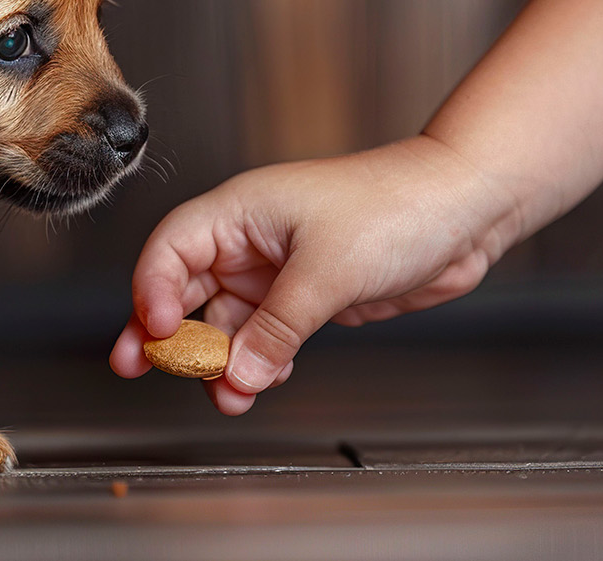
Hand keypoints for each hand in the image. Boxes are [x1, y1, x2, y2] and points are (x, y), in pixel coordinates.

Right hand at [109, 134, 520, 414]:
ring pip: (226, 321)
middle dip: (166, 333)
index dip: (153, 290)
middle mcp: (250, 240)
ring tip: (224, 395)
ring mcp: (277, 270)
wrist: (464, 210)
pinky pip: (264, 335)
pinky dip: (259, 362)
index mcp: (241, 211)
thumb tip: (237, 375)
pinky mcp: (307, 296)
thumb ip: (277, 327)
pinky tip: (263, 381)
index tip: (158, 333)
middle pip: (185, 288)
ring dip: (219, 359)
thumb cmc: (397, 206)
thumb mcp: (328, 271)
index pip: (171, 248)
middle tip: (138, 368)